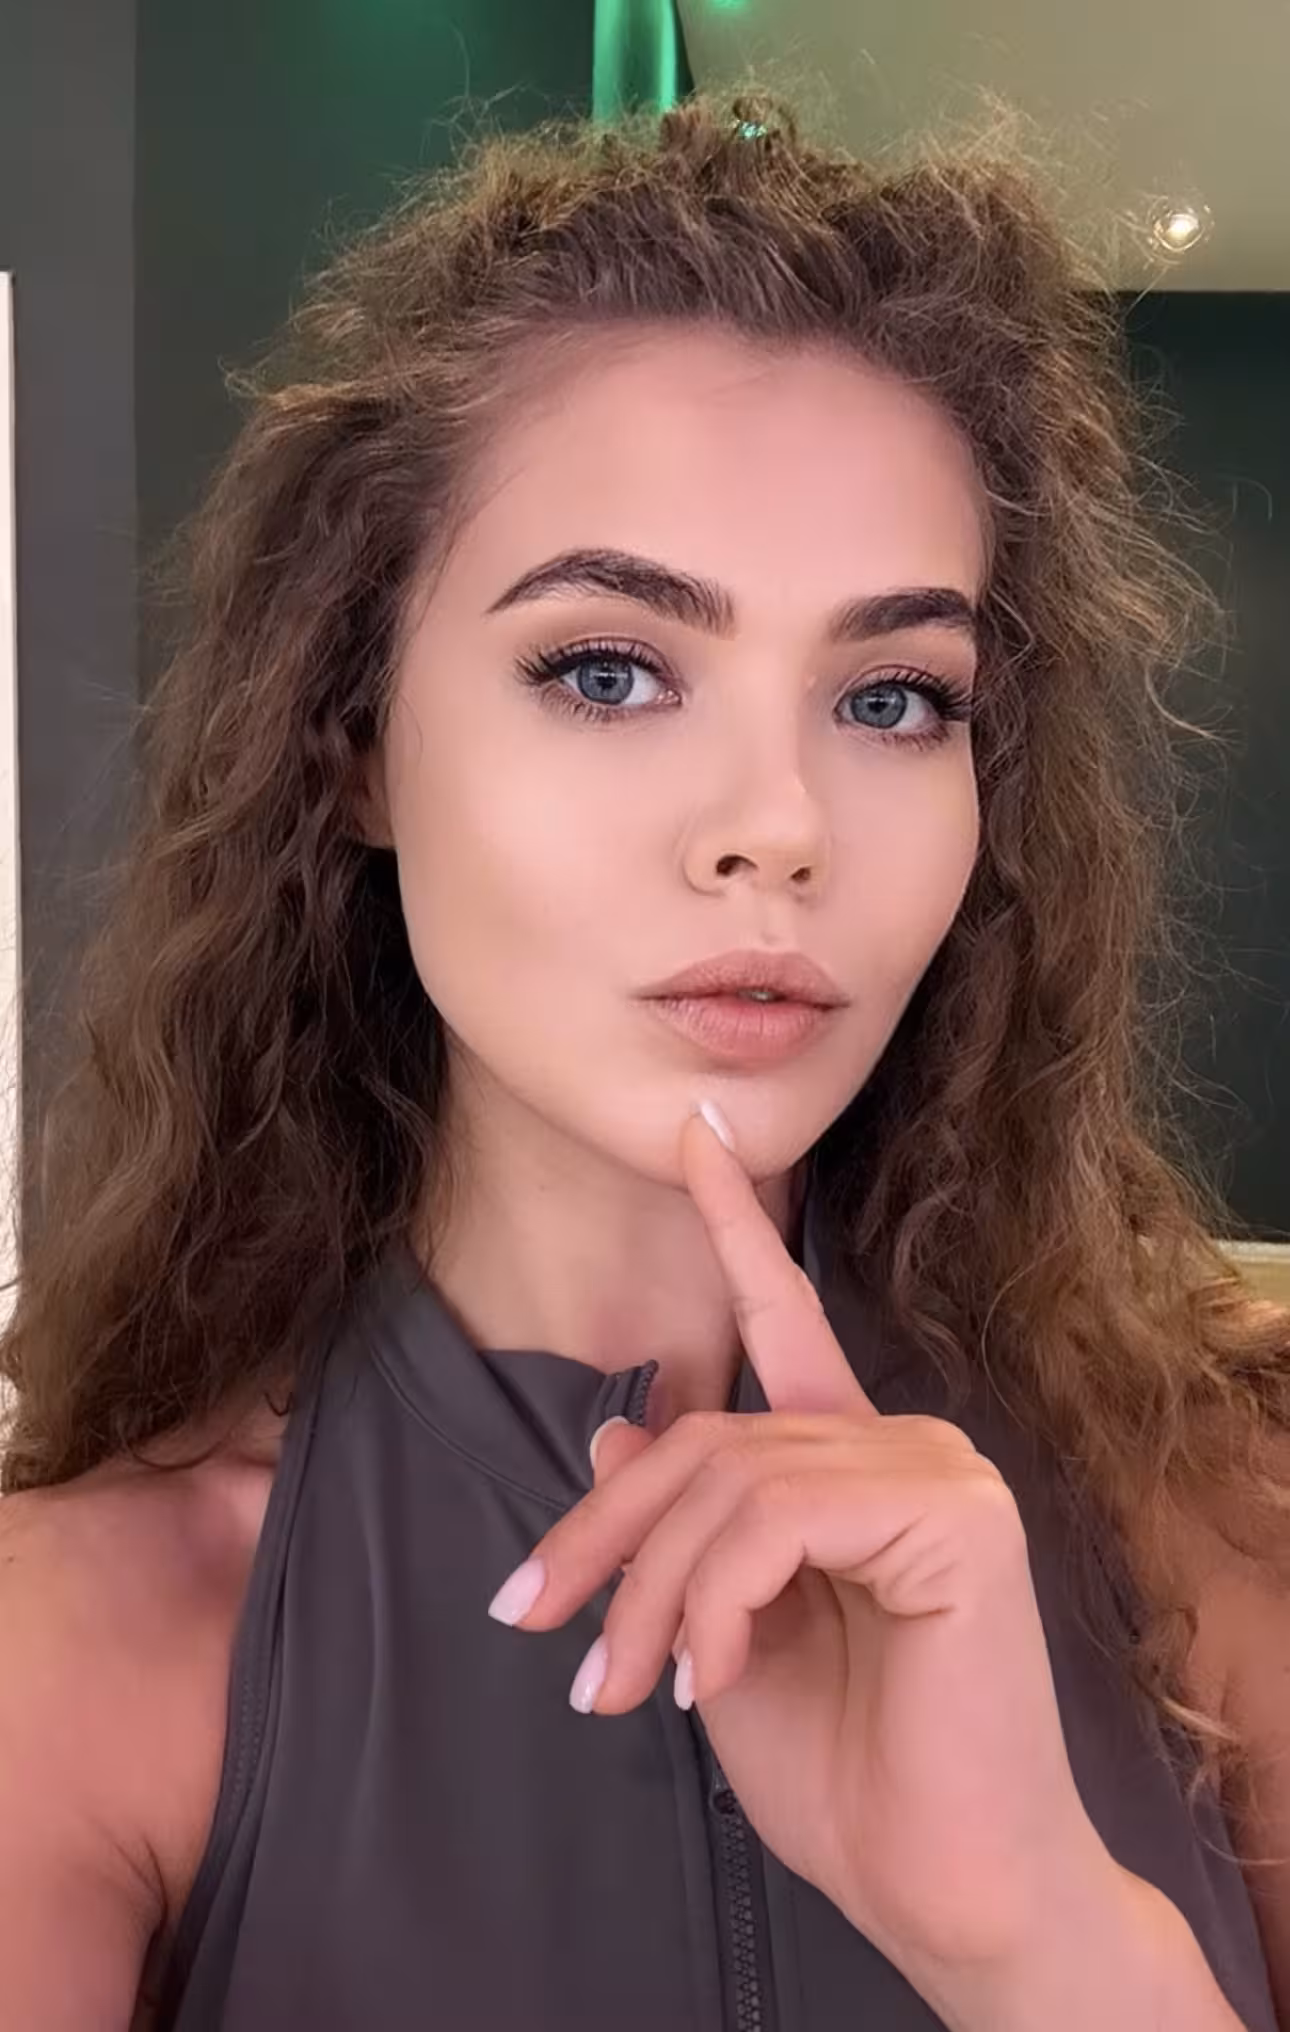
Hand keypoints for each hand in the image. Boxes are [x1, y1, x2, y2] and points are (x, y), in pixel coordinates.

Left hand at [488, 1105, 1124, 1988]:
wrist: (948, 1893)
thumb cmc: (846, 1778)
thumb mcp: (718, 1643)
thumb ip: (682, 1539)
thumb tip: (618, 1435)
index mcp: (853, 1466)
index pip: (785, 1322)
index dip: (736, 1226)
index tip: (696, 1134)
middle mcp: (902, 1445)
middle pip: (707, 1437)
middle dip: (602, 1533)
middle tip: (537, 1622)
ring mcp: (937, 1470)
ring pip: (730, 1475)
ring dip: (651, 1588)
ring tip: (627, 1687)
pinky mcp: (954, 1513)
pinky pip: (778, 1513)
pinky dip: (715, 1597)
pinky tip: (709, 1674)